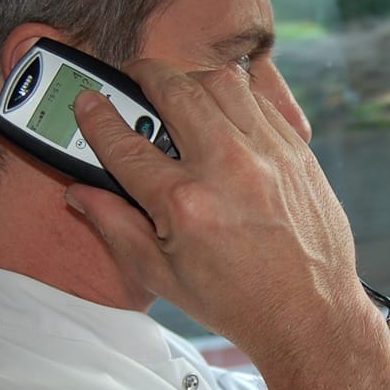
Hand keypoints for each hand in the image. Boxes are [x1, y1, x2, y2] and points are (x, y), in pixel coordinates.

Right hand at [64, 59, 372, 366]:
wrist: (310, 314)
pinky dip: (238, 99)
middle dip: (145, 75)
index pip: (126, 144)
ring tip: (182, 95)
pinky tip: (226, 115)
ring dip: (194, 81)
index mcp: (186, 203)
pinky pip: (263, 102)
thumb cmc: (238, 301)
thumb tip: (79, 192)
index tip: (88, 102)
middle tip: (135, 79)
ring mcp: (269, 155)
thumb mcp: (162, 276)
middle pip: (175, 91)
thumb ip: (116, 226)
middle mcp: (228, 168)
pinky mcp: (299, 153)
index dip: (98, 118)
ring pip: (223, 83)